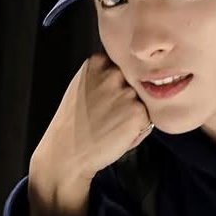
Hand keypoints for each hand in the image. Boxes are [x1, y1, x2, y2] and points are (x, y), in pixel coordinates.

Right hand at [29, 53, 152, 197]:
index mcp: (97, 62)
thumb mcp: (82, 86)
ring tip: (113, 123)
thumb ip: (103, 75)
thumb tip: (132, 74)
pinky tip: (119, 132)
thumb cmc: (75, 123)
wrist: (67, 153)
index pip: (122, 63)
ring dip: (135, 110)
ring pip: (143, 98)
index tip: (105, 95)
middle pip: (135, 79)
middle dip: (128, 94)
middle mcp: (113, 73)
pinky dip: (139, 126)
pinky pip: (149, 116)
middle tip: (109, 113)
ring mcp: (127, 92)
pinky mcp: (138, 112)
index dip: (118, 82)